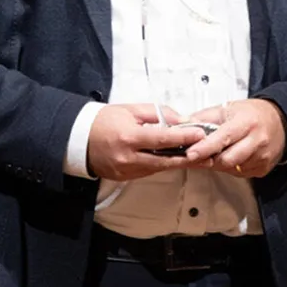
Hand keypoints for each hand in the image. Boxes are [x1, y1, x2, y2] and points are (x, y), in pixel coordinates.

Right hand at [86, 104, 207, 181]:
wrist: (78, 139)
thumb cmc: (104, 120)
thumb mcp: (130, 109)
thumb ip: (158, 114)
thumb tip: (182, 120)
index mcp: (129, 137)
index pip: (163, 139)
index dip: (184, 138)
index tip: (200, 134)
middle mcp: (128, 158)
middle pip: (165, 161)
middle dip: (188, 158)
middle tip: (208, 155)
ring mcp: (126, 170)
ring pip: (159, 168)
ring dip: (178, 163)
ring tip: (197, 158)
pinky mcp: (125, 177)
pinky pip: (149, 171)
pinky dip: (162, 165)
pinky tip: (175, 160)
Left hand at [184, 100, 286, 177]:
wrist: (280, 121)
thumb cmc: (251, 114)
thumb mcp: (227, 109)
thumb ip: (204, 118)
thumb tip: (182, 126)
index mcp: (246, 122)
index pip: (223, 138)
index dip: (205, 148)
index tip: (190, 154)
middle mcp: (257, 140)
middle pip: (227, 159)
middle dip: (210, 159)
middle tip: (200, 154)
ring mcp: (262, 156)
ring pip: (233, 168)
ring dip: (220, 163)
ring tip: (219, 152)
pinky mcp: (264, 168)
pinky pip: (241, 173)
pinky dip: (232, 167)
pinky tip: (232, 156)